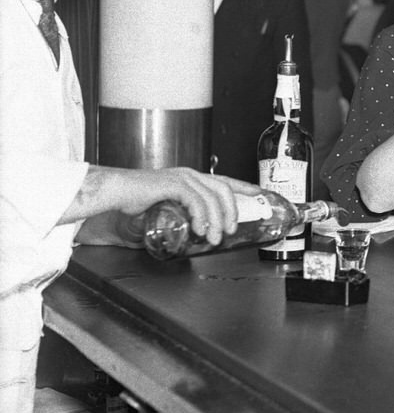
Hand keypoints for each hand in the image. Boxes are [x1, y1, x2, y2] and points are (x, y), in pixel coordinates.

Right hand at [112, 168, 260, 247]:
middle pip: (224, 189)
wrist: (115, 191)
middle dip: (232, 210)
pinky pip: (196, 200)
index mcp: (191, 177)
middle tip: (231, 229)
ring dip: (217, 220)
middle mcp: (190, 174)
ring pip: (212, 198)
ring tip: (214, 238)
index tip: (259, 194)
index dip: (244, 187)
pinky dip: (202, 217)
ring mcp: (182, 178)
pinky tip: (200, 230)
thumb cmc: (136, 198)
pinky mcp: (172, 184)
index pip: (224, 180)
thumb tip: (194, 232)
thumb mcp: (167, 205)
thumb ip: (182, 213)